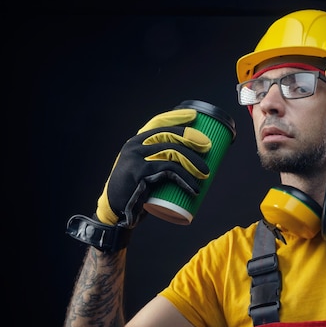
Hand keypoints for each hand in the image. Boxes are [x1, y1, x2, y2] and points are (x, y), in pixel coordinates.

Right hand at [96, 108, 210, 227]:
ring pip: (172, 152)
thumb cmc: (135, 192)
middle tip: (208, 147)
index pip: (158, 123)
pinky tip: (194, 187)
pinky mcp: (141, 173)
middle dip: (191, 138)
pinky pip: (169, 171)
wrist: (117, 211)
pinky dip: (185, 179)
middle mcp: (135, 146)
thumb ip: (156, 162)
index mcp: (135, 142)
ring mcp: (137, 158)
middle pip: (168, 135)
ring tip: (205, 173)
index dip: (176, 117)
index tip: (195, 115)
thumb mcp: (142, 171)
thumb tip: (185, 158)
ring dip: (193, 162)